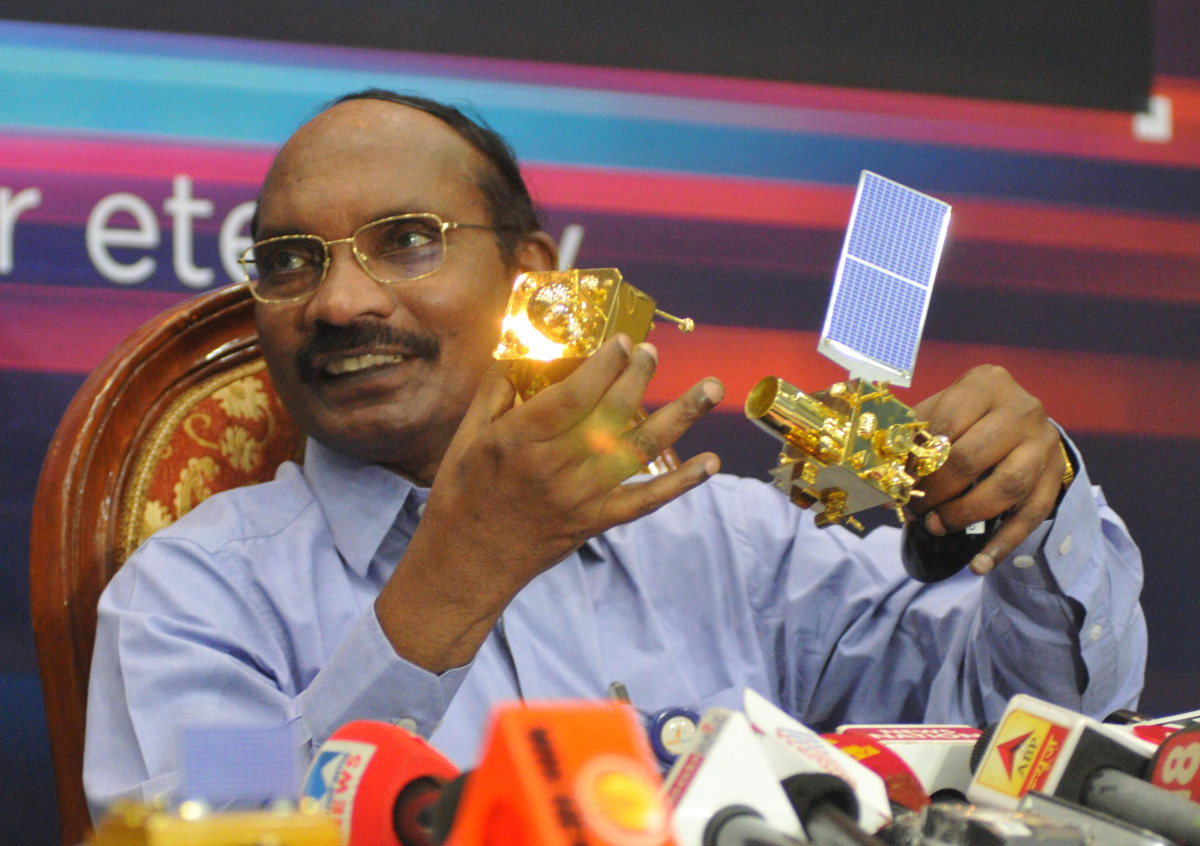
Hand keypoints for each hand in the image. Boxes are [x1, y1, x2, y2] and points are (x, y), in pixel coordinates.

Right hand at [377, 335, 723, 670]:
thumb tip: (525, 349)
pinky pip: (644, 501)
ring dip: (679, 417)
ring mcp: (579, 499)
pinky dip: (680, 483)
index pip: (572, 395)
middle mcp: (554, 468)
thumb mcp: (466, 438)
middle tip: (653, 350)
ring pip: (637, 451)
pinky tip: (710, 462)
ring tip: (710, 388)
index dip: (603, 364)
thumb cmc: (462, 495)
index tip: (622, 340)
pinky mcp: (594, 523)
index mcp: (518, 441)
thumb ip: (496, 392)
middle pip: (610, 415)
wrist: (467, 565)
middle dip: (638, 377)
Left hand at [907, 365, 1068, 575]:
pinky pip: (1032, 517)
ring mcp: (1045, 443)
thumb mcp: (940, 413)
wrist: (1023, 422)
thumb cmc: (967, 418)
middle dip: (936, 491)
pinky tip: (979, 565)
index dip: (916, 459)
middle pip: (972, 457)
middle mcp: (1023, 409)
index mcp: (987, 383)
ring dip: (964, 515)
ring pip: (1006, 487)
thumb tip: (878, 485)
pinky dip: (1002, 544)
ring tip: (935, 527)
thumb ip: (910, 440)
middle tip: (915, 510)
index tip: (897, 484)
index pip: (944, 423)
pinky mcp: (1056, 476)